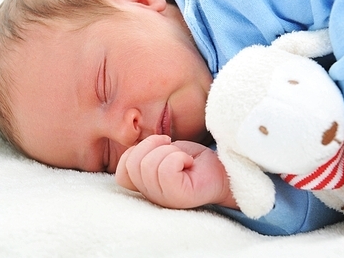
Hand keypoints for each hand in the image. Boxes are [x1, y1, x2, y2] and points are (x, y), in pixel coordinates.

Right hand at [115, 135, 236, 209]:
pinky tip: (189, 163)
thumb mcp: (161, 151)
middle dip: (153, 146)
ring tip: (183, 158)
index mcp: (145, 187)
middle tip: (173, 150)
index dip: (135, 153)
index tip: (158, 148)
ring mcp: (165, 199)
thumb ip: (143, 153)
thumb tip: (132, 143)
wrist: (222, 169)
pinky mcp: (179, 197)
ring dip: (170, 151)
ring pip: (149, 164)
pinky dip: (179, 157)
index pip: (121, 174)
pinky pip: (166, 169)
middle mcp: (151, 196)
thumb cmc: (192, 160)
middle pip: (133, 164)